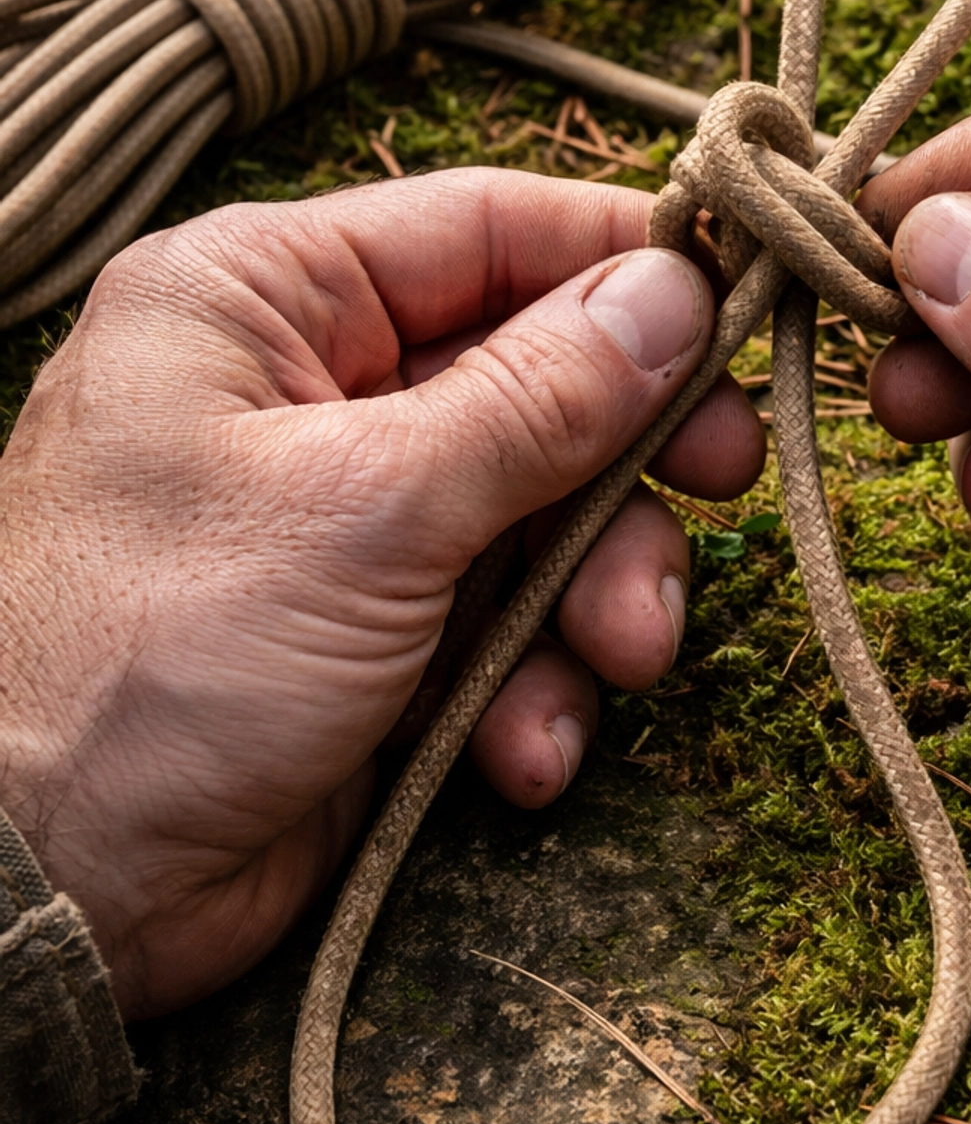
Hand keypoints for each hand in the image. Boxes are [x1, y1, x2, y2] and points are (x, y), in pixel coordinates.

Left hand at [0, 170, 762, 1019]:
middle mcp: (303, 389)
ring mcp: (341, 518)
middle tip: (725, 483)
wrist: (49, 896)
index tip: (747, 295)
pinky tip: (518, 751)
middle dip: (625, 456)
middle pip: (535, 374)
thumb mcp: (371, 506)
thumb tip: (674, 291)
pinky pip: (503, 622)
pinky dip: (531, 684)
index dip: (623, 259)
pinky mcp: (371, 635)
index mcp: (262, 298)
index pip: (485, 227)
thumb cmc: (155, 657)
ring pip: (540, 508)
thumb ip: (538, 398)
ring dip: (592, 592)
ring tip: (611, 659)